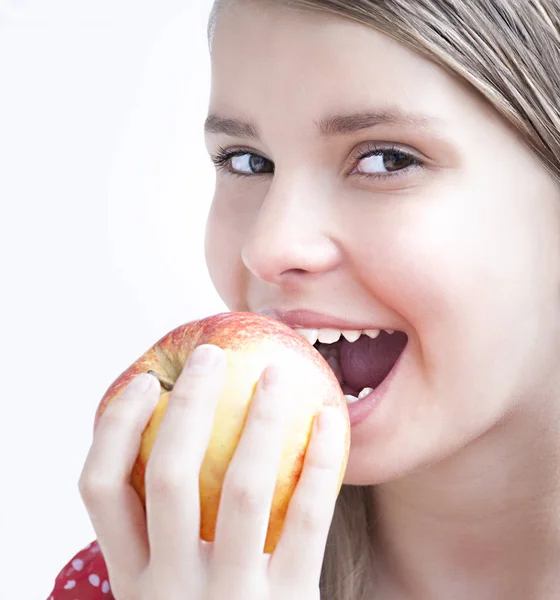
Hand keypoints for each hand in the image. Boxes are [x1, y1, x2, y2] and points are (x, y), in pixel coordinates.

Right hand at [78, 344, 346, 599]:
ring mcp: (231, 599)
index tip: (147, 382)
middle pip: (167, 475)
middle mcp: (169, 589)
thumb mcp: (172, 594)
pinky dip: (322, 462)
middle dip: (188, 405)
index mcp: (131, 581)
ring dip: (262, 420)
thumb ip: (168, 538)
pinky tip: (330, 419)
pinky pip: (308, 519)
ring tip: (278, 374)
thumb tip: (179, 438)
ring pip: (241, 487)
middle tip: (212, 355)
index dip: (114, 427)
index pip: (98, 491)